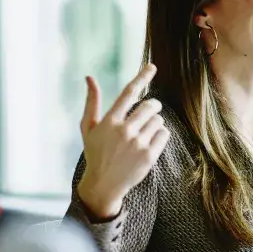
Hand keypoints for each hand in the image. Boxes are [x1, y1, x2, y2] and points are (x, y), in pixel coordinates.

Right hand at [76, 63, 169, 219]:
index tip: (152, 67)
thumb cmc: (95, 152)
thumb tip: (89, 77)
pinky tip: (151, 140)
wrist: (103, 184)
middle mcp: (124, 130)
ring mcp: (137, 144)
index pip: (129, 92)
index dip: (142, 77)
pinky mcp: (149, 156)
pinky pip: (164, 134)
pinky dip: (161, 134)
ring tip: (145, 131)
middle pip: (149, 106)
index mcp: (109, 121)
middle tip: (151, 109)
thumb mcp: (88, 128)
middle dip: (153, 106)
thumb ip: (91, 102)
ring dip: (155, 122)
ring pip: (158, 120)